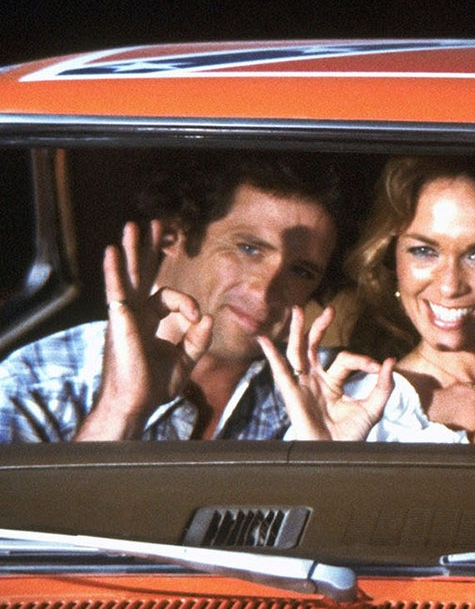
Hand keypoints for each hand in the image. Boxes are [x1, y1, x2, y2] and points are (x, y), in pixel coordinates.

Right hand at [77, 221, 212, 440]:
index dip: (188, 304)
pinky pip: (116, 290)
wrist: (136, 403)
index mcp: (150, 320)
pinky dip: (114, 271)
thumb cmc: (154, 385)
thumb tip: (208, 316)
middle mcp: (136, 313)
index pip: (171, 297)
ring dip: (132, 250)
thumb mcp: (185, 360)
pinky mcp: (119, 320)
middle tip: (154, 224)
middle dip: (149, 249)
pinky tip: (113, 252)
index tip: (196, 319)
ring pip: (130, 276)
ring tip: (132, 225)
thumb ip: (198, 339)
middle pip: (143, 274)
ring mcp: (126, 315)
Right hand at [258, 305, 394, 440]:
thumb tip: (390, 361)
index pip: (346, 360)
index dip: (362, 360)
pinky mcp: (292, 395)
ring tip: (297, 310)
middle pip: (313, 347)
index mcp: (333, 383)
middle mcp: (315, 381)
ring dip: (297, 331)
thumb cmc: (352, 436)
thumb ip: (383, 385)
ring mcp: (302, 386)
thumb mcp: (373, 408)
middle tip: (329, 309)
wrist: (337, 455)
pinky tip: (264, 340)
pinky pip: (280, 372)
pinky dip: (271, 355)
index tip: (377, 367)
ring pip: (296, 353)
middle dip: (319, 328)